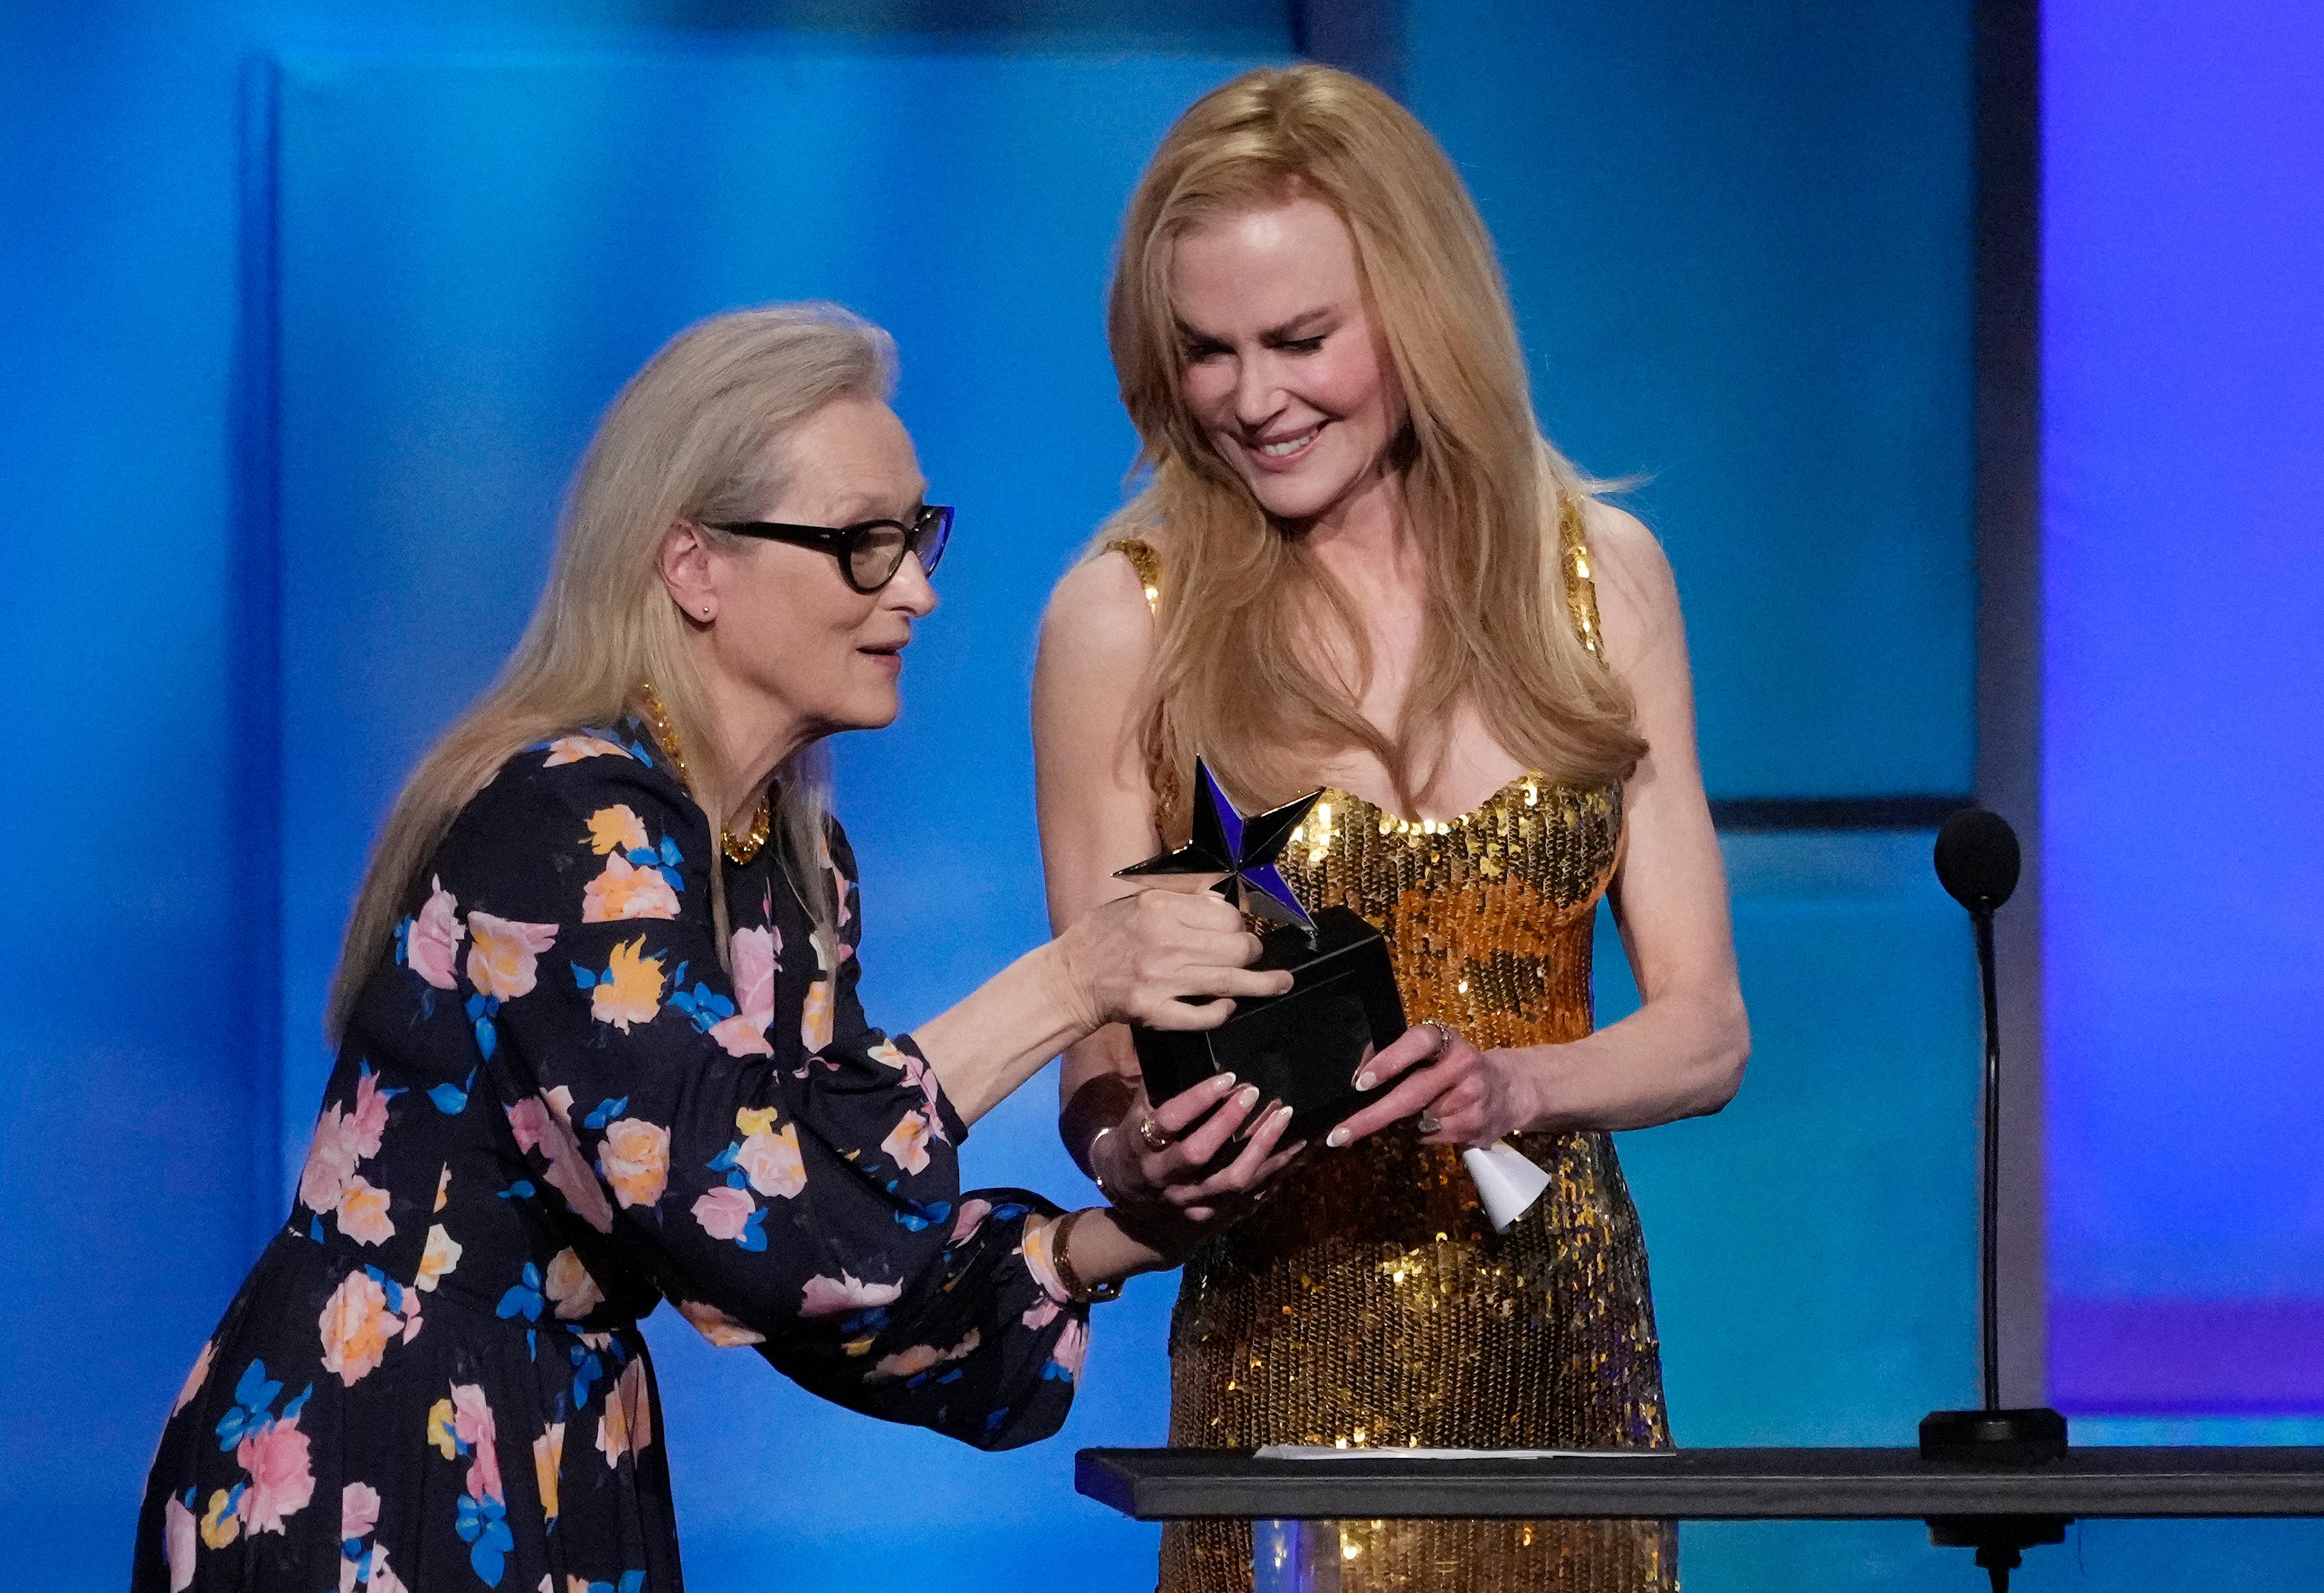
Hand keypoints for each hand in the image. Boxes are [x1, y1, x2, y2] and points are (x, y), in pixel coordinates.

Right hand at [1055, 888, 1294, 1032]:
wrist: (1069, 978)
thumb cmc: (1102, 936)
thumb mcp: (1136, 901)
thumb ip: (1178, 898)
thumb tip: (1221, 901)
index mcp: (1160, 908)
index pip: (1225, 916)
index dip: (1239, 925)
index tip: (1238, 931)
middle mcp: (1165, 941)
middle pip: (1235, 947)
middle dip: (1253, 952)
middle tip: (1253, 956)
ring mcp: (1161, 979)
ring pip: (1228, 981)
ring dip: (1261, 985)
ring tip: (1281, 984)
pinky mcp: (1154, 1011)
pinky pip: (1202, 1015)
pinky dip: (1220, 1012)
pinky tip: (1227, 1007)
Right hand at [1093, 1072, 1305, 1244]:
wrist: (1124, 1183)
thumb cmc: (1137, 1133)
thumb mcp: (1140, 1108)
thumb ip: (1163, 1085)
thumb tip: (1194, 1043)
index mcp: (1141, 1143)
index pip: (1169, 1120)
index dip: (1198, 1098)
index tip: (1228, 1077)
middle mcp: (1162, 1174)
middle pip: (1198, 1153)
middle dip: (1230, 1122)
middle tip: (1255, 1093)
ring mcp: (1186, 1198)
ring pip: (1230, 1180)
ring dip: (1261, 1148)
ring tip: (1284, 1116)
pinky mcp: (1205, 1211)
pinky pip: (1245, 1193)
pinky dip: (1271, 1169)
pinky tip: (1293, 1146)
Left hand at [1325, 1023, 1540, 1149]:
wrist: (1511, 1089)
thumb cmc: (1452, 1066)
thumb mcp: (1431, 1050)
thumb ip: (1393, 1056)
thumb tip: (1357, 1082)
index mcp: (1447, 1040)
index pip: (1417, 1042)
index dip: (1388, 1061)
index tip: (1361, 1083)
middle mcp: (1463, 1066)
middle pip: (1411, 1096)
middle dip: (1371, 1118)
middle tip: (1338, 1135)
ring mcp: (1472, 1100)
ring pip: (1417, 1122)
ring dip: (1400, 1124)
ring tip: (1417, 1112)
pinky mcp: (1475, 1128)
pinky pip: (1429, 1138)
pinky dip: (1421, 1134)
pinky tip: (1436, 1122)